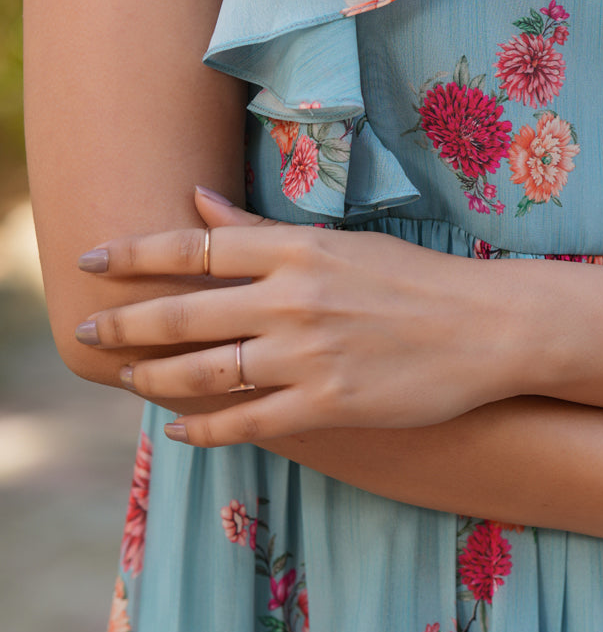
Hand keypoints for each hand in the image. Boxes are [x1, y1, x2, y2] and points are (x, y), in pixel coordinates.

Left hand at [74, 189, 526, 443]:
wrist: (486, 326)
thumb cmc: (415, 277)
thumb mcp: (340, 242)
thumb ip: (264, 232)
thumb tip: (200, 203)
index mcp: (298, 250)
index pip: (196, 249)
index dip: (135, 254)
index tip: (92, 260)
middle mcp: (293, 299)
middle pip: (184, 313)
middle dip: (125, 325)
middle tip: (86, 335)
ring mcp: (308, 355)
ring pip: (204, 373)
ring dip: (154, 380)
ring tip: (126, 380)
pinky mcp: (327, 403)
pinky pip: (246, 422)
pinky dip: (204, 428)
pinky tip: (180, 428)